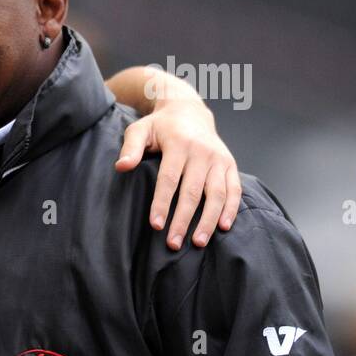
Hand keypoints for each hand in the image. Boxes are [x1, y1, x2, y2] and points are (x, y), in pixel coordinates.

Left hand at [116, 80, 240, 249]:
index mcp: (179, 144)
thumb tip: (121, 167)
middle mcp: (202, 152)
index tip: (155, 225)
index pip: (169, 179)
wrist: (189, 111)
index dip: (162, 203)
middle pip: (192, 192)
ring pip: (216, 194)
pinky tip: (223, 227)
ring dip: (208, 220)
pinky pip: (234, 189)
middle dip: (183, 220)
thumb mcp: (140, 130)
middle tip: (173, 243)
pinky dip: (230, 209)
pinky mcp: (230, 164)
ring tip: (198, 242)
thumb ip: (130, 148)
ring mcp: (219, 159)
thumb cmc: (159, 126)